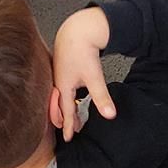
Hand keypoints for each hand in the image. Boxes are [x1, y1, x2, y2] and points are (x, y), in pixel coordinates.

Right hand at [49, 6, 115, 140]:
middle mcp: (58, 81)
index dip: (68, 126)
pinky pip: (60, 87)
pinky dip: (63, 96)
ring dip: (63, 107)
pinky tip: (70, 93)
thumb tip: (110, 115)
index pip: (66, 112)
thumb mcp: (94, 77)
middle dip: (63, 118)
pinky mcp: (62, 66)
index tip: (69, 138)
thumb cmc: (82, 51)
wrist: (77, 29)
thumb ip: (101, 97)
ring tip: (69, 114)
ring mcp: (58, 73)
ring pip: (59, 96)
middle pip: (58, 105)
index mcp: (63, 86)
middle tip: (69, 129)